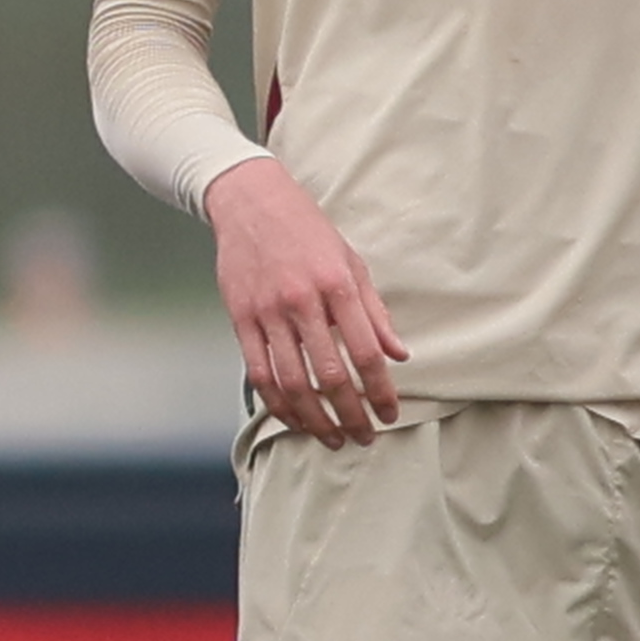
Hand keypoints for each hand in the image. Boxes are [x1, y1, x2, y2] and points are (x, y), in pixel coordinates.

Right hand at [201, 160, 406, 445]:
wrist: (251, 202)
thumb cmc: (308, 232)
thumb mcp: (352, 263)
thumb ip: (374, 312)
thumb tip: (399, 355)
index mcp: (337, 286)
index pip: (365, 353)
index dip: (380, 390)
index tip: (389, 414)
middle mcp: (302, 302)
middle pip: (330, 375)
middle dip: (350, 415)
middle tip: (364, 437)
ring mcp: (268, 312)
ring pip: (292, 382)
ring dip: (315, 418)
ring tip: (331, 437)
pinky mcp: (240, 318)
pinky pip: (259, 373)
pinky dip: (277, 403)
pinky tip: (294, 418)